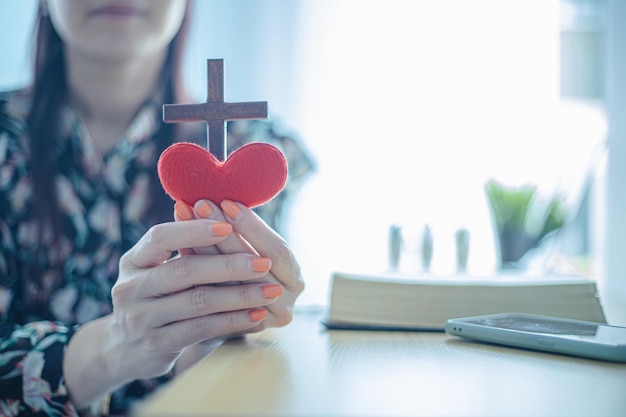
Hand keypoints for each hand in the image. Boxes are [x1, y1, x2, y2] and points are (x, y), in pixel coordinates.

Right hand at [109, 218, 283, 379]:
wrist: (126, 348)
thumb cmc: (156, 297)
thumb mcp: (157, 269)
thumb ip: (184, 247)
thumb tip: (225, 212)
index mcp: (133, 261)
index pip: (160, 237)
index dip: (193, 230)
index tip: (228, 226)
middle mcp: (131, 288)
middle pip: (184, 270)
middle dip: (229, 265)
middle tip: (263, 262)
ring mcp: (141, 319)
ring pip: (198, 302)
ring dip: (239, 295)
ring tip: (270, 290)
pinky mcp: (157, 344)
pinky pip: (202, 329)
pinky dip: (232, 320)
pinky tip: (256, 314)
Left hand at [174, 199, 304, 332]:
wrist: (225, 317)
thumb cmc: (242, 271)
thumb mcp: (252, 251)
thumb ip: (242, 232)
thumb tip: (220, 198)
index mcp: (294, 279)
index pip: (277, 251)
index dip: (253, 227)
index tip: (227, 202)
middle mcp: (284, 305)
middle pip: (251, 267)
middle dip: (224, 233)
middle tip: (201, 204)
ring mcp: (259, 322)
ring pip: (228, 283)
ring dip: (204, 246)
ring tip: (184, 215)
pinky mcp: (233, 332)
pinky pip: (210, 299)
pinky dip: (195, 268)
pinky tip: (177, 244)